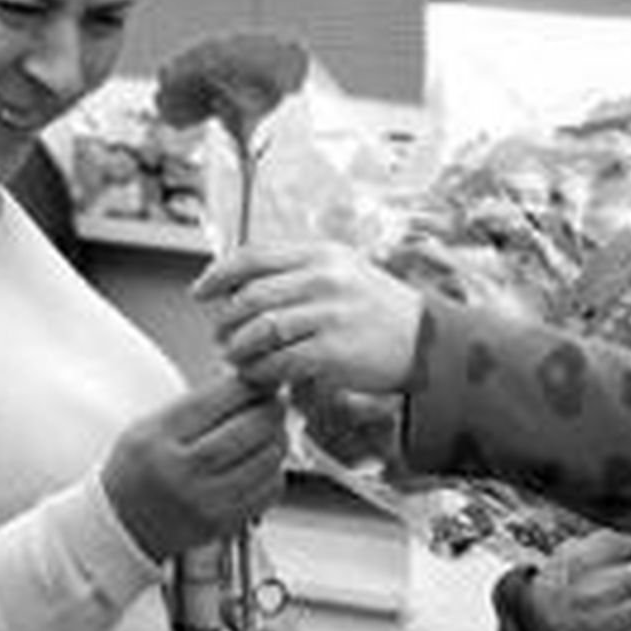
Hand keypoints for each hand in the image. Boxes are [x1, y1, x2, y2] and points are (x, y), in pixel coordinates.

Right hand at [103, 373, 287, 560]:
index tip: (261, 381)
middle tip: (276, 405)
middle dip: (271, 412)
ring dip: (278, 440)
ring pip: (264, 461)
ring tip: (273, 432)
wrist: (120, 526)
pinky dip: (273, 472)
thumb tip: (251, 384)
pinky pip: (265, 492)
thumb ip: (195, 407)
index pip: (214, 401)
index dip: (247, 387)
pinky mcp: (220, 523)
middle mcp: (178, 471)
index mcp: (156, 438)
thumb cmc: (138, 469)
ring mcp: (201, 501)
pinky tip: (264, 464)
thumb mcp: (149, 428)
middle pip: (247, 430)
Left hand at [191, 242, 423, 393]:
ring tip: (237, 359)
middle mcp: (324, 279)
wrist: (430, 342)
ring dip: (238, 350)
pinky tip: (260, 376)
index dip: (218, 275)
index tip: (200, 292)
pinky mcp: (333, 351)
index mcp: (321, 255)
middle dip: (225, 321)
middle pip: (250, 297)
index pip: (253, 257)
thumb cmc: (381, 310)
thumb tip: (246, 282)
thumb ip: (299, 272)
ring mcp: (329, 315)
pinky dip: (261, 372)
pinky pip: (278, 362)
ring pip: (259, 331)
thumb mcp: (345, 272)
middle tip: (220, 337)